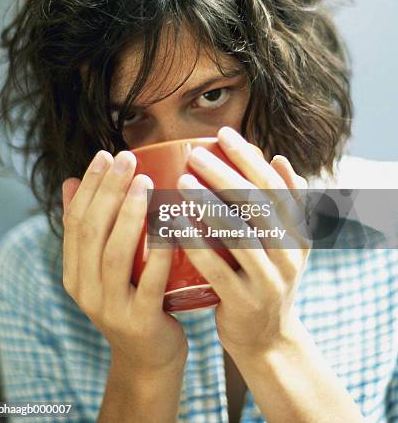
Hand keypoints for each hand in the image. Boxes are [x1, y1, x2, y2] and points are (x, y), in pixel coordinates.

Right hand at [62, 150, 187, 374]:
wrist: (149, 358)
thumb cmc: (133, 299)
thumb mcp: (105, 267)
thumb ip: (91, 229)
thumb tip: (72, 181)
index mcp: (75, 272)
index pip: (75, 220)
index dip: (90, 186)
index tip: (105, 155)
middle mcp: (86, 289)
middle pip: (92, 231)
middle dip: (108, 190)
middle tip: (127, 159)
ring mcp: (111, 307)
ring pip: (115, 253)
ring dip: (129, 214)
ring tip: (145, 182)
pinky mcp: (140, 320)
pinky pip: (151, 281)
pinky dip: (160, 251)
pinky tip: (172, 225)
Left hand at [175, 126, 309, 357]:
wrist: (266, 338)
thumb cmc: (265, 277)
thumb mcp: (285, 243)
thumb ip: (285, 203)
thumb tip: (278, 158)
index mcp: (297, 232)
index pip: (275, 186)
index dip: (249, 157)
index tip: (223, 133)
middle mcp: (289, 253)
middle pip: (257, 205)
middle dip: (225, 174)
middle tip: (195, 153)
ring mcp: (269, 280)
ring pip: (239, 234)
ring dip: (209, 204)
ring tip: (181, 181)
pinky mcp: (244, 302)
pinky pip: (218, 268)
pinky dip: (195, 243)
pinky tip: (173, 224)